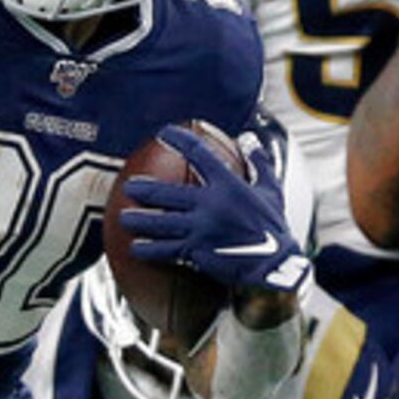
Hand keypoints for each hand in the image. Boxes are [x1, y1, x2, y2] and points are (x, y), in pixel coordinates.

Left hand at [121, 126, 309, 295]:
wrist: (275, 265)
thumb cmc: (273, 227)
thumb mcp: (271, 190)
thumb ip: (259, 162)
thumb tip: (249, 137)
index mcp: (228, 185)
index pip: (199, 154)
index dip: (180, 140)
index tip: (164, 132)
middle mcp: (211, 205)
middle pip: (167, 193)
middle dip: (144, 189)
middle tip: (128, 187)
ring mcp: (201, 230)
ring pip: (161, 223)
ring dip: (139, 220)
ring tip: (123, 218)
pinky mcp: (197, 252)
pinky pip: (166, 250)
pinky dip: (149, 249)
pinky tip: (135, 248)